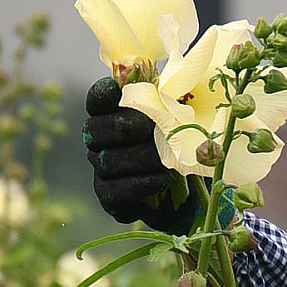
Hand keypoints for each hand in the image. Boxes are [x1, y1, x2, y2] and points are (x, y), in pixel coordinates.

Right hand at [83, 77, 199, 231]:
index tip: (116, 88)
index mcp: (113, 117)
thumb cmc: (185, 153)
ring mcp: (102, 171)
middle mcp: (100, 143)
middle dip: (121, 126)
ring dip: (140, 158)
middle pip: (94, 130)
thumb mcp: (182, 124)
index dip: (103, 94)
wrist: (191, 197)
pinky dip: (140, 184)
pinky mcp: (110, 198)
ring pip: (107, 161)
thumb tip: (168, 90)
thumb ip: (170, 107)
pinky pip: (114, 191)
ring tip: (166, 161)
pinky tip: (162, 180)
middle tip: (147, 127)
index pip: (97, 101)